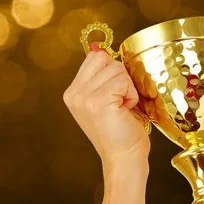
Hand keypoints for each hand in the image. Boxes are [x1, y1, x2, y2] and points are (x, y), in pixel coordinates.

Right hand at [63, 43, 149, 166]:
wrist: (123, 157)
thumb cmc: (121, 130)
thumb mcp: (106, 98)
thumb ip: (101, 75)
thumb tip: (97, 46)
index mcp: (72, 92)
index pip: (95, 57)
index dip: (112, 71)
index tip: (115, 94)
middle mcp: (73, 94)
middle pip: (105, 59)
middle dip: (120, 77)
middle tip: (120, 102)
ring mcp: (83, 98)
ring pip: (116, 69)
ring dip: (127, 88)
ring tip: (122, 108)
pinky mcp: (98, 102)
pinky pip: (123, 81)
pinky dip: (131, 95)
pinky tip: (125, 111)